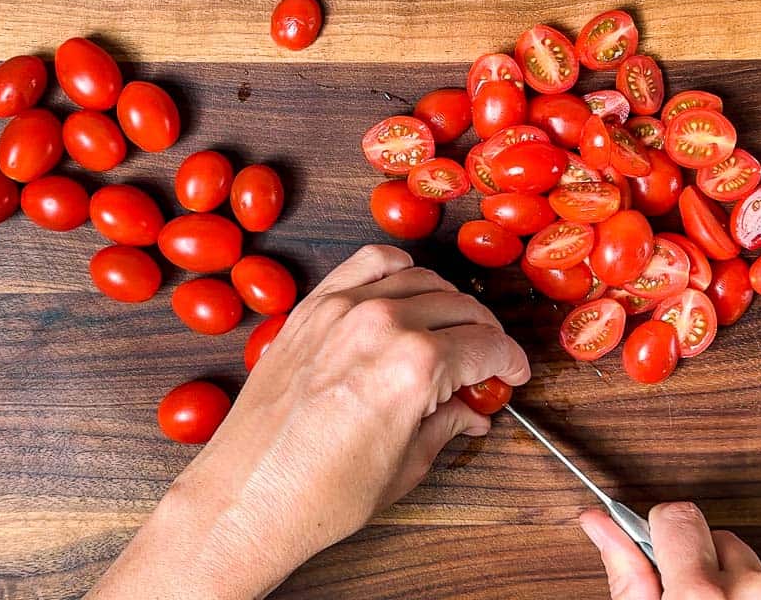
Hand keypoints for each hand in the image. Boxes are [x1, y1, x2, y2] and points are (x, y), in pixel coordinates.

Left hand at [88, 245, 529, 598]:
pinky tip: (406, 290)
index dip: (510, 360)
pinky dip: (397, 269)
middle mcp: (381, 324)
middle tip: (487, 359)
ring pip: (419, 277)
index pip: (487, 345)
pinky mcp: (311, 307)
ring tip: (451, 328)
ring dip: (445, 299)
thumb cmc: (317, 494)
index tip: (514, 372)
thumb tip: (472, 415)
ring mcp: (341, 308)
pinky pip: (366, 264)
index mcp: (415, 366)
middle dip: (484, 333)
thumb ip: (446, 427)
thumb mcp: (403, 468)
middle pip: (459, 306)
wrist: (247, 496)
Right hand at [580, 503, 760, 599]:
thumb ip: (627, 576)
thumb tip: (597, 522)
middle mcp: (752, 592)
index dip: (662, 534)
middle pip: (717, 538)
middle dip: (703, 564)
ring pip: (754, 563)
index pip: (676, 515)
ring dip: (740, 586)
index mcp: (700, 594)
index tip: (659, 553)